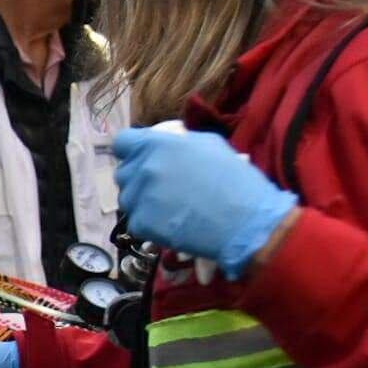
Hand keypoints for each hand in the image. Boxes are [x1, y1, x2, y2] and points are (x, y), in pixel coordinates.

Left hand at [113, 127, 298, 278]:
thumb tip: (166, 145)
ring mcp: (139, 197)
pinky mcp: (141, 223)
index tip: (141, 159)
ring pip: (127, 198)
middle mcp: (143, 168)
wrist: (245, 221)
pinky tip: (171, 224)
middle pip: (124, 173)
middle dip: (138, 179)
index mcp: (157, 144)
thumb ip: (178, 143)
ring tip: (169, 208)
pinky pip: (135, 222)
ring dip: (142, 203)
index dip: (131, 151)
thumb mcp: (210, 145)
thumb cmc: (234, 180)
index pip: (122, 142)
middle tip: (162, 188)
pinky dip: (149, 225)